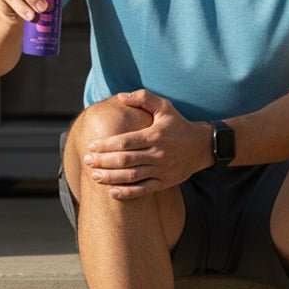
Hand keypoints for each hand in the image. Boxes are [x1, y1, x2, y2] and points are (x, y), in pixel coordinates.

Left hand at [83, 90, 210, 198]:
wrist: (202, 146)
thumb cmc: (178, 124)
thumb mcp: (164, 106)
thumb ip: (143, 98)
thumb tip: (120, 96)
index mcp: (155, 135)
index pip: (126, 141)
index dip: (106, 145)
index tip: (92, 146)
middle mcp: (158, 154)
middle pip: (125, 160)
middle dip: (103, 161)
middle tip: (87, 161)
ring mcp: (161, 170)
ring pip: (132, 176)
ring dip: (111, 177)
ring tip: (94, 176)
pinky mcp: (165, 183)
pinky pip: (143, 190)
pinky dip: (127, 193)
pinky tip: (112, 192)